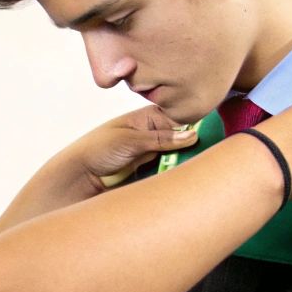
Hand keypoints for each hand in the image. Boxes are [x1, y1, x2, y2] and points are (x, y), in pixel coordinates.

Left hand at [72, 106, 198, 189]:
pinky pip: (170, 167)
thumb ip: (161, 139)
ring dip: (185, 161)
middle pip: (184, 137)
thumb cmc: (98, 149)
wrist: (80, 174)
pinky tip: (184, 174)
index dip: (196, 127)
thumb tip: (192, 135)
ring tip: (197, 167)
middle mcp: (155, 131)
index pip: (181, 118)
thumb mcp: (130, 141)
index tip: (211, 137)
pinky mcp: (152, 167)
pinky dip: (176, 171)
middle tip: (204, 156)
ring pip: (180, 154)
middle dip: (194, 146)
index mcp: (149, 117)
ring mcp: (155, 150)